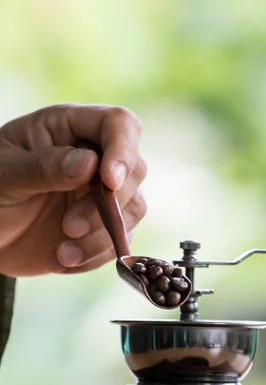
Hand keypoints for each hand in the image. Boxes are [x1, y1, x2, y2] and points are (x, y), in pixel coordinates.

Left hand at [0, 103, 146, 276]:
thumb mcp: (4, 175)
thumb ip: (44, 167)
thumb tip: (90, 163)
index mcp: (68, 128)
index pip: (118, 124)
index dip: (123, 149)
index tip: (109, 181)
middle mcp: (94, 157)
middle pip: (134, 170)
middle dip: (109, 204)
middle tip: (69, 227)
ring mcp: (102, 194)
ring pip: (133, 209)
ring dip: (102, 236)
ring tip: (63, 254)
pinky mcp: (104, 227)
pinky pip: (119, 241)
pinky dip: (94, 256)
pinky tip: (60, 260)